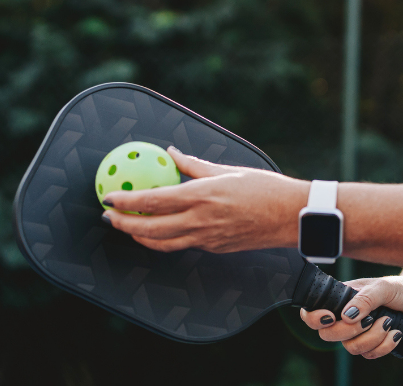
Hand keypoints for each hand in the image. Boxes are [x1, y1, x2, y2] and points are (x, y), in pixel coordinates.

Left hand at [99, 147, 306, 252]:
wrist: (292, 217)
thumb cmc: (266, 188)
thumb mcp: (228, 169)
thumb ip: (194, 164)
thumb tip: (171, 153)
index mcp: (202, 196)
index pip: (153, 200)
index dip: (127, 201)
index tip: (109, 197)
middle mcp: (201, 220)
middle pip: (150, 229)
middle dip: (124, 224)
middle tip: (110, 217)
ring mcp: (207, 238)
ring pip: (162, 243)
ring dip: (140, 237)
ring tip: (128, 228)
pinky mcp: (215, 248)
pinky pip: (182, 245)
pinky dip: (164, 239)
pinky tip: (159, 231)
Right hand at [299, 275, 402, 358]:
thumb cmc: (399, 290)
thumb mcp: (383, 287)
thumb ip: (365, 298)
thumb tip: (346, 316)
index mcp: (341, 299)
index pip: (313, 312)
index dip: (313, 318)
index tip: (330, 317)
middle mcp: (345, 317)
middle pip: (329, 335)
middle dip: (351, 330)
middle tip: (371, 319)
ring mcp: (357, 334)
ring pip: (351, 348)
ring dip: (373, 337)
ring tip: (389, 322)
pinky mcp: (371, 345)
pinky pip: (369, 355)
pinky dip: (384, 346)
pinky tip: (395, 333)